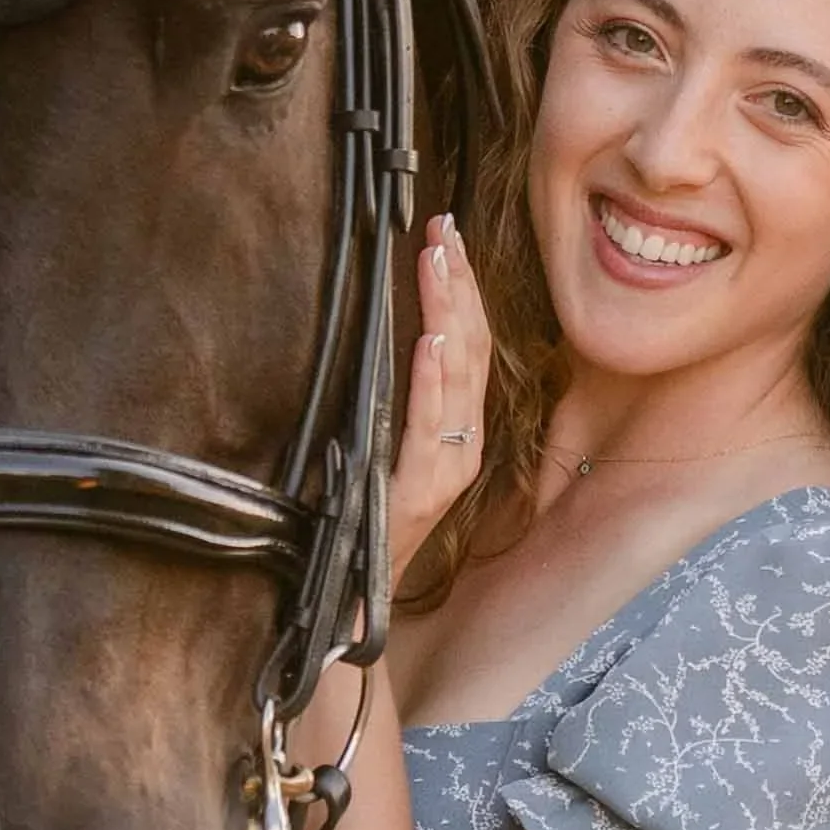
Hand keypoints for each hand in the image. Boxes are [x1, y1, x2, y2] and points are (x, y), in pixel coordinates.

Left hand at [391, 212, 491, 587]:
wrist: (358, 602)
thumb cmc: (370, 525)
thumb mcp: (387, 452)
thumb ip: (400, 404)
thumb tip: (396, 338)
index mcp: (460, 432)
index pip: (469, 345)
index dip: (462, 288)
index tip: (446, 234)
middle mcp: (463, 445)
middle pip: (471, 348)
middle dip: (457, 282)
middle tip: (442, 227)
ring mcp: (445, 468)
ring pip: (457, 377)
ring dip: (447, 312)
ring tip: (438, 261)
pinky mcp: (417, 491)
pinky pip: (428, 427)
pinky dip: (432, 381)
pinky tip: (430, 341)